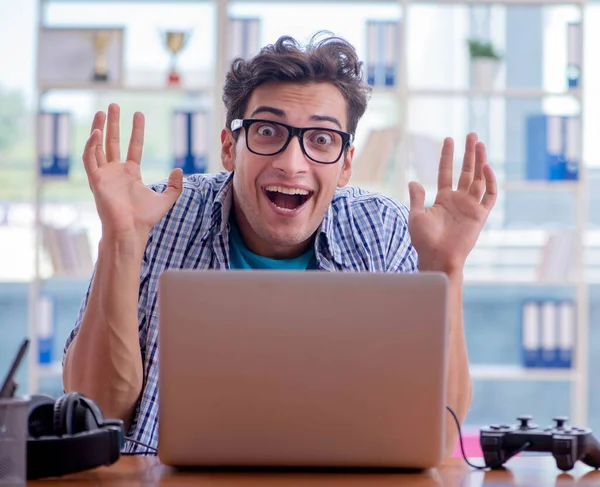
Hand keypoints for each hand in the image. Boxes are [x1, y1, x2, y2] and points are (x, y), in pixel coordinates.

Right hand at [82, 103, 182, 242]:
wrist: (131, 230)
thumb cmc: (145, 218)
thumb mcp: (166, 199)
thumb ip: (175, 185)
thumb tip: (179, 169)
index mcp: (131, 174)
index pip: (133, 147)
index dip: (136, 131)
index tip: (138, 114)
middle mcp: (116, 172)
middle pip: (113, 142)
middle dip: (113, 124)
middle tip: (113, 105)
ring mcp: (105, 175)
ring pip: (98, 147)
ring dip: (99, 129)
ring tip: (102, 112)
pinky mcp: (96, 180)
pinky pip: (89, 159)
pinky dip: (91, 145)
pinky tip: (96, 132)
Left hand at [407, 133, 496, 276]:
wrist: (437, 257)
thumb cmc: (424, 241)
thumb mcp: (417, 216)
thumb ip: (417, 198)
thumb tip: (413, 181)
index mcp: (443, 199)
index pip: (447, 172)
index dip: (448, 156)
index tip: (448, 139)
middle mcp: (459, 200)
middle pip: (466, 172)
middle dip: (469, 153)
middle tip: (471, 135)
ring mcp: (470, 207)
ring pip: (479, 179)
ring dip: (480, 161)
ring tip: (479, 143)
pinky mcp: (480, 215)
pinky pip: (489, 196)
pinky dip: (490, 181)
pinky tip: (486, 167)